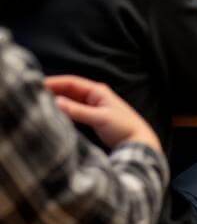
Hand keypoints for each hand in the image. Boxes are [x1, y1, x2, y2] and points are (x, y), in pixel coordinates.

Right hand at [44, 75, 161, 153]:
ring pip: (69, 100)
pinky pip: (72, 110)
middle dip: (52, 91)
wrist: (137, 141)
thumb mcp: (100, 118)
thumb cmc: (123, 127)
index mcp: (97, 91)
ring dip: (55, 100)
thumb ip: (78, 111)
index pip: (71, 83)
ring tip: (36, 103)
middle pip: (68, 90)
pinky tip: (51, 114)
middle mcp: (94, 96)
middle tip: (31, 94)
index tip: (36, 85)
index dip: (54, 82)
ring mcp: (92, 106)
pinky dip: (62, 111)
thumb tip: (56, 102)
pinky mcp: (91, 117)